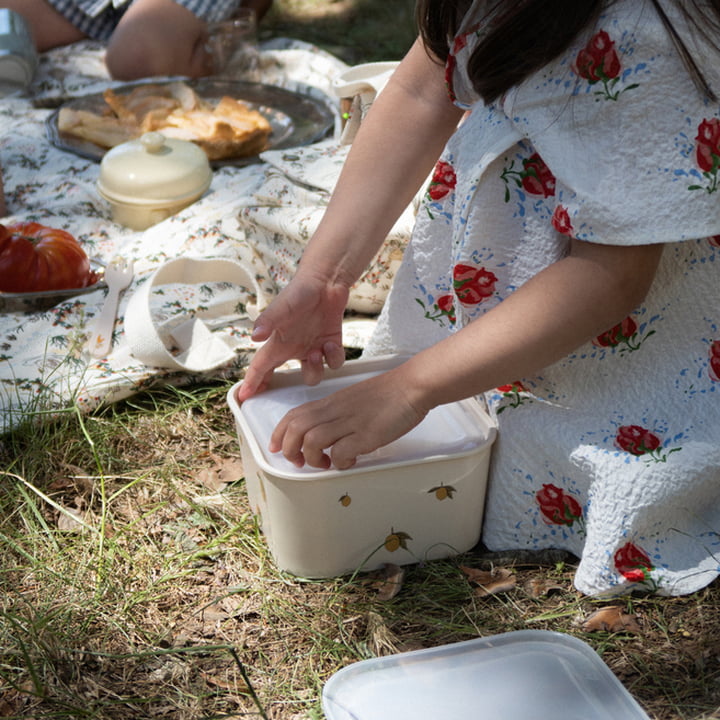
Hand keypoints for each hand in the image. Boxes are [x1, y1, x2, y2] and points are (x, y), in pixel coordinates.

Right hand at [236, 272, 348, 400]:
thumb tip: (254, 337)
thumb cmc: (299, 292)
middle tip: (282, 396)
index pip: (260, 366)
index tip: (244, 398)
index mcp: (278, 343)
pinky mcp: (331, 345)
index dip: (252, 382)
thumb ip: (268, 321)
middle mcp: (294, 349)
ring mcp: (313, 348)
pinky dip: (334, 357)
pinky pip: (334, 362)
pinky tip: (330, 343)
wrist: (325, 282)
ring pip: (313, 375)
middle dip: (281, 388)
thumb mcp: (281, 306)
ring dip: (315, 369)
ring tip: (317, 352)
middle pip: (284, 377)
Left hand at [269, 367, 426, 469]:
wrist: (412, 385)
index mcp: (330, 402)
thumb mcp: (352, 400)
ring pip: (312, 441)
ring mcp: (350, 422)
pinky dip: (339, 462)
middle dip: (290, 450)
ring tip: (325, 464)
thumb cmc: (387, 393)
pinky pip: (340, 453)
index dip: (279, 434)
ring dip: (313, 459)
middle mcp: (336, 411)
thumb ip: (336, 415)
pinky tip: (349, 461)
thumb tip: (326, 437)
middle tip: (300, 461)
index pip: (293, 415)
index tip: (278, 448)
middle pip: (296, 429)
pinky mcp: (367, 434)